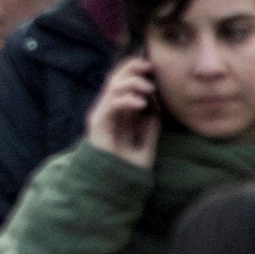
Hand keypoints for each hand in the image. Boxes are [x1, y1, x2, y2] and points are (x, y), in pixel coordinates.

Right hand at [85, 51, 162, 166]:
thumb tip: (156, 111)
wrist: (115, 186)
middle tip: (149, 67)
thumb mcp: (146, 146)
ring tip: (149, 89)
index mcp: (119, 114)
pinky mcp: (98, 124)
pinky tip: (141, 103)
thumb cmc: (127, 169)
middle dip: (132, 69)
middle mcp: (108, 111)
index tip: (152, 67)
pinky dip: (126, 99)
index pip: (122, 83)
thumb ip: (149, 129)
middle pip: (115, 79)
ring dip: (132, 83)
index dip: (135, 71)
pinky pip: (111, 104)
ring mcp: (102, 116)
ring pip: (112, 87)